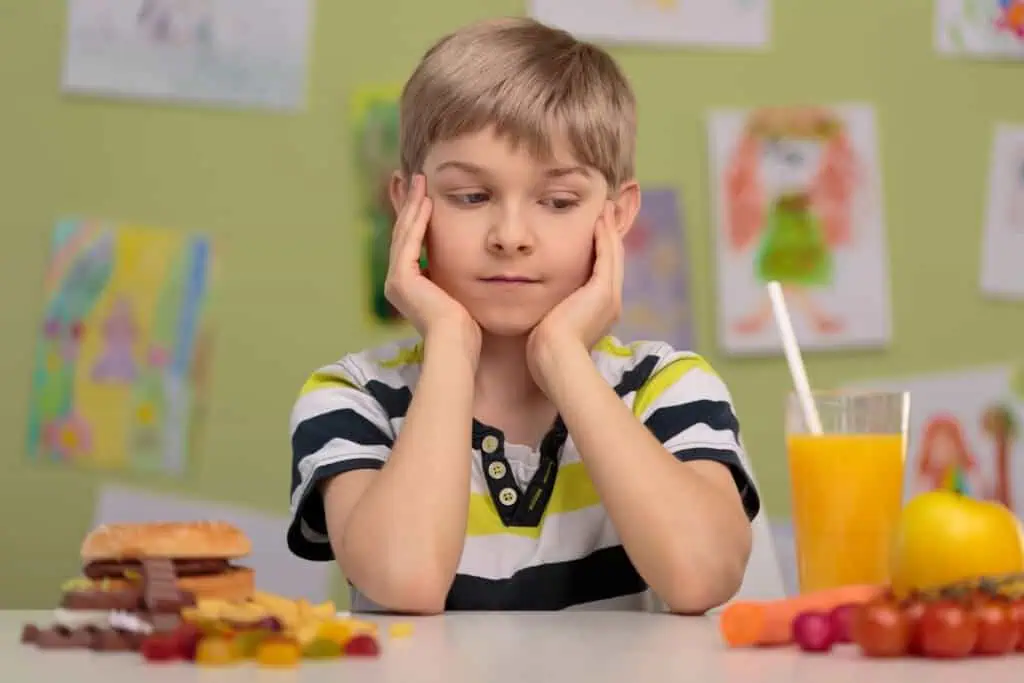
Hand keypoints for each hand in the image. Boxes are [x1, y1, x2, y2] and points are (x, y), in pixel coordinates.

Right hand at [384, 174, 480, 358]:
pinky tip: (427, 201)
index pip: (411, 242)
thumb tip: (480, 261)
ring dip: (413, 205)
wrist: (458, 346)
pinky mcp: (401, 279)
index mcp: (409, 286)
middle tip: (417, 178)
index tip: (426, 193)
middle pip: (403, 233)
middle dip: (410, 204)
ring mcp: (396, 281)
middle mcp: (397, 282)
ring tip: (420, 180)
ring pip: (404, 233)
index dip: (417, 216)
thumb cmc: (468, 328)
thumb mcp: (463, 292)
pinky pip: (409, 242)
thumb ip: (461, 276)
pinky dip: (418, 221)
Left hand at [527, 203, 623, 385]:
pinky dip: (604, 236)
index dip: (599, 253)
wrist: (555, 361)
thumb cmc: (544, 353)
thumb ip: (547, 317)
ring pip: (613, 256)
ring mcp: (609, 297)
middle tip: (605, 214)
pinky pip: (607, 256)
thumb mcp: (549, 329)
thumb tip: (534, 312)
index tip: (592, 233)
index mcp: (598, 313)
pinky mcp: (603, 291)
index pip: (601, 276)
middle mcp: (610, 303)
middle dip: (609, 237)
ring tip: (605, 210)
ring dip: (609, 231)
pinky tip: (599, 219)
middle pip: (613, 262)